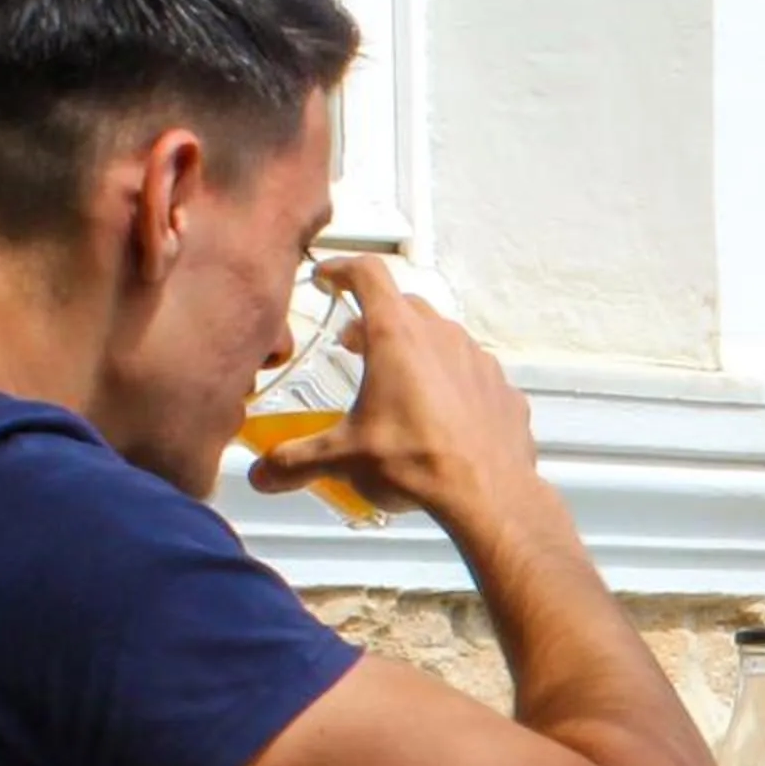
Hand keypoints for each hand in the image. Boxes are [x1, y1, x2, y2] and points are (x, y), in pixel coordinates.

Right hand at [246, 256, 538, 528]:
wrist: (487, 495)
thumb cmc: (414, 461)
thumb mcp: (344, 458)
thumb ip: (297, 461)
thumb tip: (262, 476)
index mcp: (396, 335)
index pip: (367, 274)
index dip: (342, 270)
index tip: (327, 280)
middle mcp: (441, 335)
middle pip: (404, 305)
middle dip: (375, 317)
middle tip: (354, 345)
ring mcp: (478, 360)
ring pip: (442, 337)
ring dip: (416, 348)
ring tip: (398, 383)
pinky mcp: (502, 390)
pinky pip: (472, 374)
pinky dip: (452, 383)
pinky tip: (441, 415)